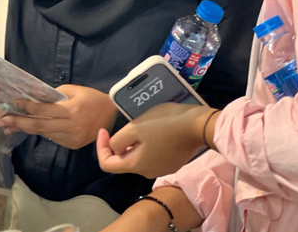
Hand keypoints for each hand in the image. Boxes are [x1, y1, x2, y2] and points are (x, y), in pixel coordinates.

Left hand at [0, 85, 117, 149]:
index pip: (43, 110)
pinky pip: (53, 138)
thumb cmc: (94, 99)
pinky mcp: (72, 145)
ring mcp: (71, 138)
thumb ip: (56, 95)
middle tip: (1, 121)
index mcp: (70, 110)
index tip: (13, 103)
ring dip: (26, 129)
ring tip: (9, 126)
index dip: (27, 107)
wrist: (114, 116)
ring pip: (44, 133)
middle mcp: (69, 126)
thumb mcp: (76, 90)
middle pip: (39, 125)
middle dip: (18, 122)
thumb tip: (37, 98)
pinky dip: (42, 132)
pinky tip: (30, 128)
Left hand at [97, 103, 216, 178]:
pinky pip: (153, 155)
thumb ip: (119, 140)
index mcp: (136, 165)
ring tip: (142, 125)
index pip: (107, 165)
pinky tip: (156, 130)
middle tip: (126, 124)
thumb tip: (114, 147)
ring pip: (140, 157)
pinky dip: (148, 144)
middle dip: (120, 144)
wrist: (197, 126)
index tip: (104, 130)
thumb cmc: (164, 124)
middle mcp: (148, 172)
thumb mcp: (135, 127)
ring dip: (135, 143)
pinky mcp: (173, 162)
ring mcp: (162, 168)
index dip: (101, 147)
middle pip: (124, 160)